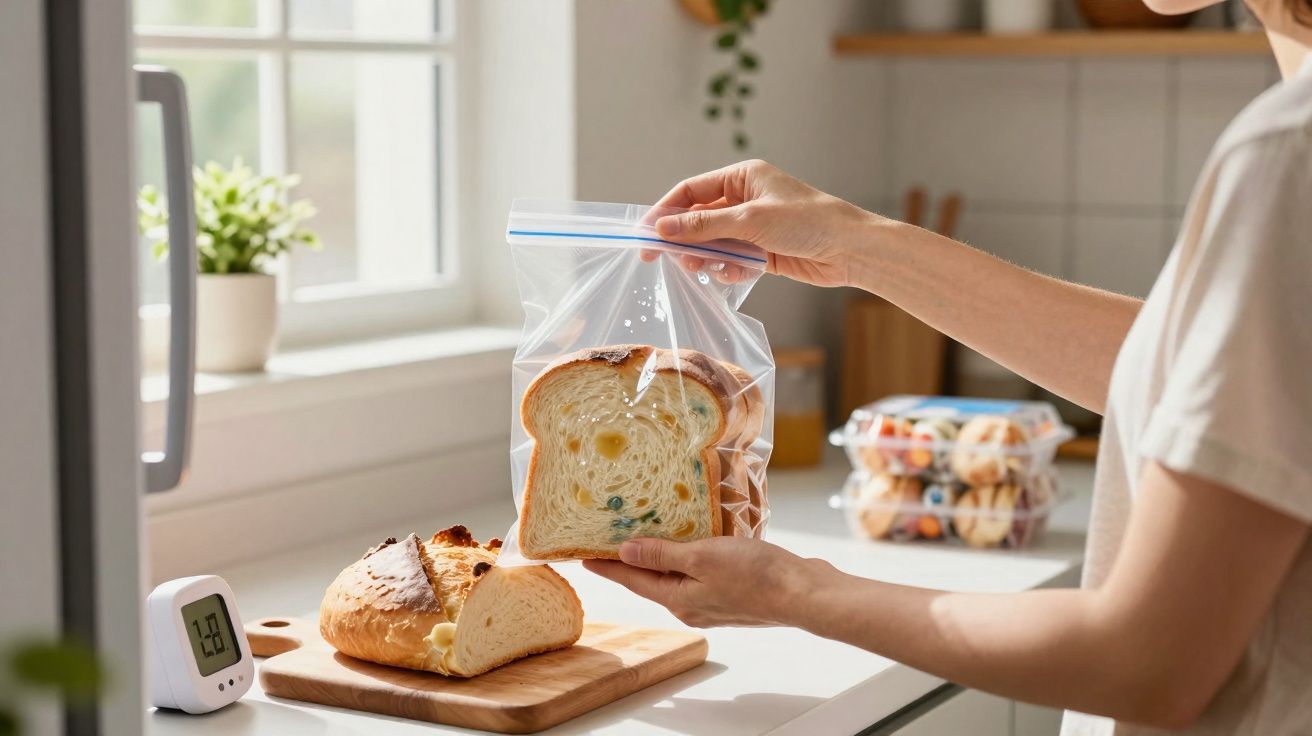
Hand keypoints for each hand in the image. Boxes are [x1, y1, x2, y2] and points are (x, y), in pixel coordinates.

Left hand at [582, 536, 834, 627]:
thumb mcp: (702, 558)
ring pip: (677, 576)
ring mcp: (714, 601)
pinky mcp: (734, 591)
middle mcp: (692, 605)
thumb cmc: (757, 576)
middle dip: (630, 560)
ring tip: (647, 533)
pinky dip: (690, 557)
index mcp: (679, 599)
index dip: (606, 566)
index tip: (580, 555)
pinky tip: (694, 541)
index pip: (631, 579)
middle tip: (607, 538)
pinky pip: (701, 573)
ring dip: (662, 556)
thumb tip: (624, 553)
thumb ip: (662, 556)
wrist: (805, 593)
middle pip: (651, 580)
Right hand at [649, 159, 883, 287]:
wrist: (850, 250)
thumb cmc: (807, 221)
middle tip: (666, 260)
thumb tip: (663, 229)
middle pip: (697, 219)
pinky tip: (737, 273)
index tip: (645, 235)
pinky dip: (729, 268)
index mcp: (742, 177)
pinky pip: (731, 260)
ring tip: (707, 268)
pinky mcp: (761, 252)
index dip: (665, 212)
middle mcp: (744, 199)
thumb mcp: (750, 220)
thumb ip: (704, 225)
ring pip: (712, 243)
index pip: (691, 191)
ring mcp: (752, 226)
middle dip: (685, 240)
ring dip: (707, 257)